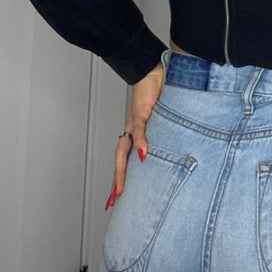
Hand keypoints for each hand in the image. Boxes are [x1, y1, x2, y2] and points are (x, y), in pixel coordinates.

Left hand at [105, 62, 163, 208]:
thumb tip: (155, 151)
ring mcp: (135, 122)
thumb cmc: (156, 93)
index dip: (120, 177)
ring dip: (121, 170)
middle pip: (120, 159)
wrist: (152, 71)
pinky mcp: (142, 111)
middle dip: (116, 181)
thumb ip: (157, 133)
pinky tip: (143, 155)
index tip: (115, 196)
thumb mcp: (159, 118)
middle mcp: (131, 129)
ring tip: (119, 189)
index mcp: (135, 132)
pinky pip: (139, 130)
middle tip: (113, 200)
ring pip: (124, 149)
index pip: (125, 159)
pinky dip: (140, 142)